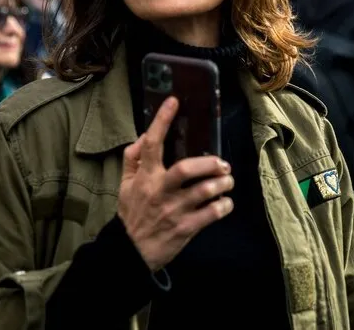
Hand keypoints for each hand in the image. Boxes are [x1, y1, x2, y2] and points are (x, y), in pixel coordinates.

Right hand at [117, 97, 233, 271]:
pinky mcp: (186, 228)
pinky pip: (211, 214)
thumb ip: (132, 159)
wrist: (130, 252)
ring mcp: (174, 210)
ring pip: (204, 191)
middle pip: (186, 169)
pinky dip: (223, 206)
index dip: (162, 121)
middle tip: (222, 163)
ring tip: (228, 180)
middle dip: (208, 163)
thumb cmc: (132, 215)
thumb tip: (144, 136)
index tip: (173, 102)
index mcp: (145, 178)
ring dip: (222, 184)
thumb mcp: (125, 185)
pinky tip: (226, 202)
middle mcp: (160, 191)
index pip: (151, 144)